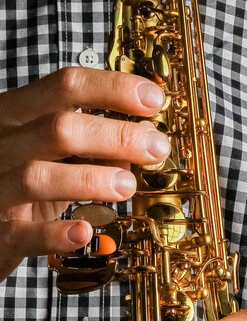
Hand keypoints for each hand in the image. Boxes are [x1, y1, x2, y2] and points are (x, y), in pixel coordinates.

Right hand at [0, 67, 169, 280]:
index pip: (66, 86)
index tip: (153, 99)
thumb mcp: (57, 156)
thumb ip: (94, 146)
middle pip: (58, 128)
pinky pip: (24, 233)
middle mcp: (2, 145)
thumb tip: (143, 135)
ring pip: (38, 176)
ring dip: (89, 179)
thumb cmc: (25, 186)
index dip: (113, 89)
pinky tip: (84, 232)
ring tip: (127, 185)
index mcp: (17, 115)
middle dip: (115, 136)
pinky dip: (55, 234)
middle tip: (157, 148)